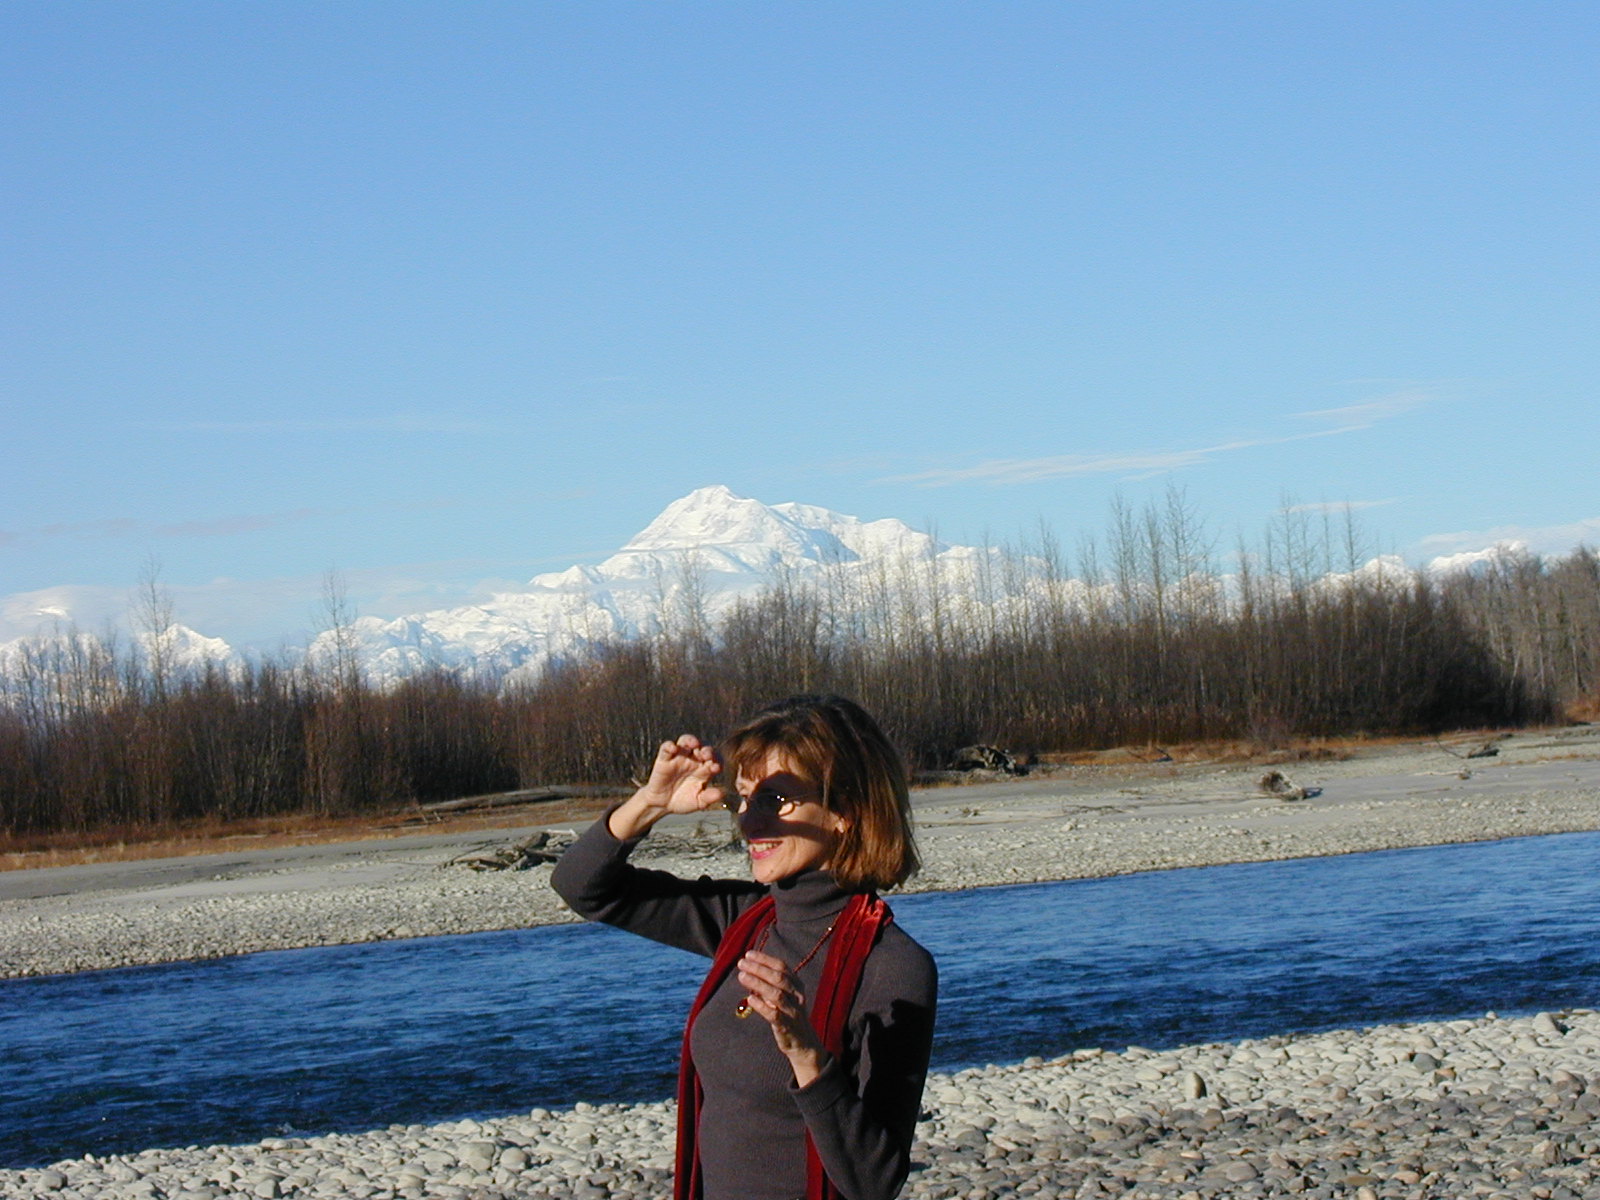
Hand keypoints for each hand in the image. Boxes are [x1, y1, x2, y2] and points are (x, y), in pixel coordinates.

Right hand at [609, 735, 723, 838]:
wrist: (662, 805)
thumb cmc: (684, 801)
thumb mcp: (699, 802)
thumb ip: (709, 797)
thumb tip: (721, 794)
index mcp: (705, 768)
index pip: (715, 759)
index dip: (717, 761)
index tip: (716, 768)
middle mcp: (693, 760)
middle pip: (702, 747)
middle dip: (707, 750)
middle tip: (707, 756)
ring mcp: (679, 757)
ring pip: (685, 741)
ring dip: (690, 740)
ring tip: (694, 744)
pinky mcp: (664, 759)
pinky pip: (666, 748)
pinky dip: (669, 746)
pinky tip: (673, 749)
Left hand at [737, 949, 829, 1086]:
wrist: (803, 1042)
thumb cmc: (788, 1015)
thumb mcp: (783, 996)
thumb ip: (769, 984)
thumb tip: (750, 970)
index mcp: (796, 985)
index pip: (782, 967)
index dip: (765, 959)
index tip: (749, 954)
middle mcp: (797, 996)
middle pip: (778, 978)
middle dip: (759, 968)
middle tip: (741, 963)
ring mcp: (793, 1011)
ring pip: (776, 994)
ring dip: (758, 983)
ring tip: (742, 976)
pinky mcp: (787, 1026)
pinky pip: (774, 1015)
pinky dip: (762, 1006)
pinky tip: (750, 999)